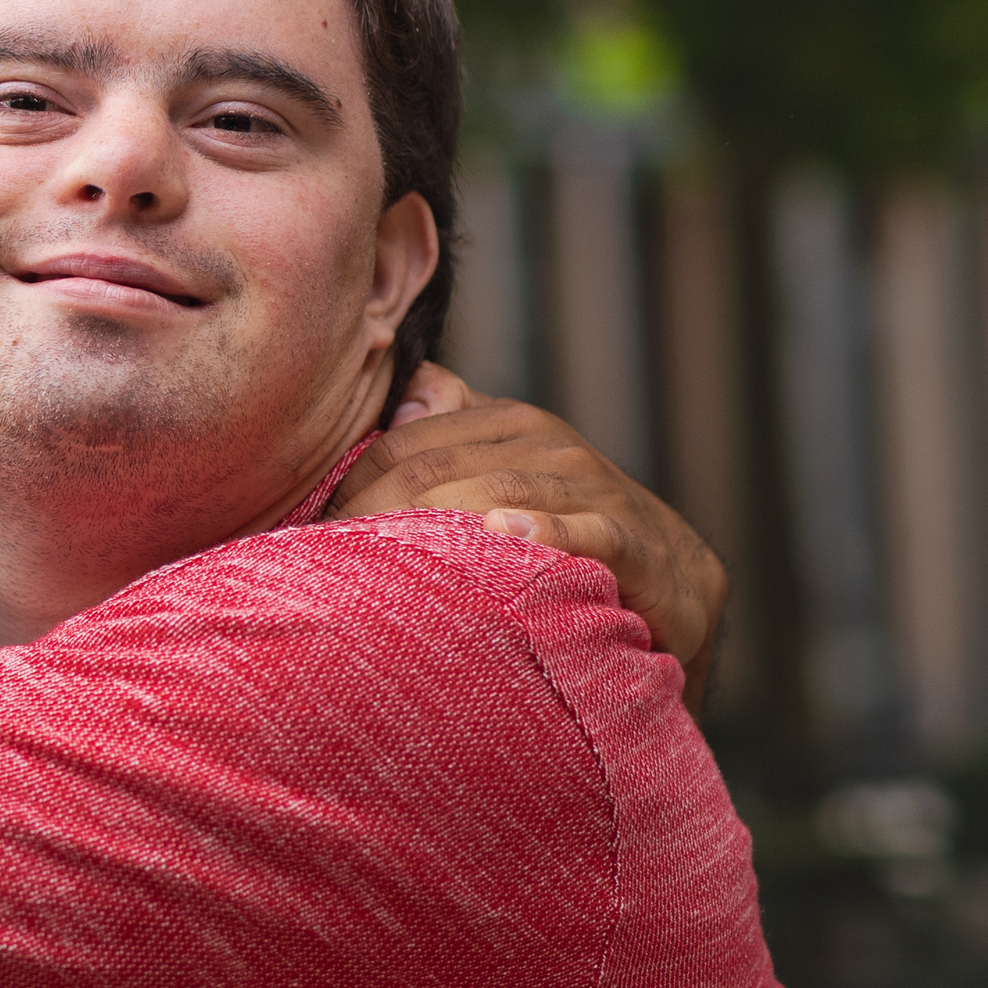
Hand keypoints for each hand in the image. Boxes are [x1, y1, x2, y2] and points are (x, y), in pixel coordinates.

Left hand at [332, 371, 729, 703]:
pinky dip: (548, 530)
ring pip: (497, 494)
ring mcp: (597, 489)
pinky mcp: (642, 544)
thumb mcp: (507, 485)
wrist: (679, 603)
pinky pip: (589, 532)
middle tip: (323, 568)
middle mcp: (552, 445)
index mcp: (509, 426)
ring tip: (379, 558)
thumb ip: (457, 436)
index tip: (308, 540)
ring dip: (436, 526)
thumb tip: (409, 384)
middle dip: (372, 517)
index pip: (404, 447)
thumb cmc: (572, 546)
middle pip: (436, 471)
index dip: (349, 491)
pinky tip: (507, 538)